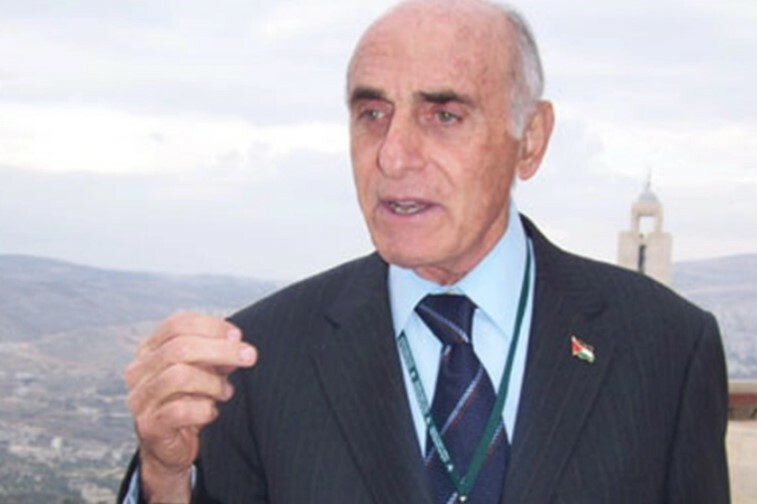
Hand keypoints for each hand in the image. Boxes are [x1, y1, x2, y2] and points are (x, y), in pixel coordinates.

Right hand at [124, 313, 256, 501]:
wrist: (170, 447)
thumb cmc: (188, 401)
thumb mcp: (205, 371)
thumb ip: (218, 355)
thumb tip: (235, 342)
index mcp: (149, 350)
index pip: (177, 324)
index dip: (211, 326)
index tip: (237, 336)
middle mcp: (138, 371)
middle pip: (179, 348)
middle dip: (221, 350)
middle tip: (249, 356)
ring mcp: (140, 399)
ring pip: (178, 376)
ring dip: (212, 382)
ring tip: (226, 392)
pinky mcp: (148, 425)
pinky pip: (180, 411)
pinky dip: (204, 409)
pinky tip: (211, 412)